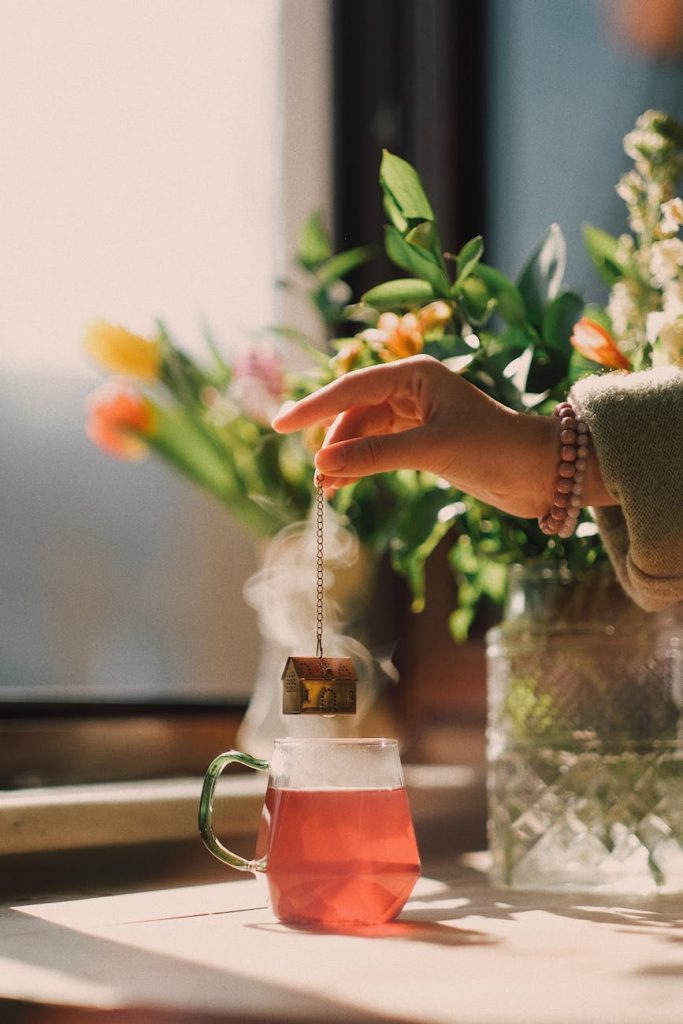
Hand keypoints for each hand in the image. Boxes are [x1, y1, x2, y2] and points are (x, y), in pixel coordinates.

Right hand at [273, 355, 559, 518]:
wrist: (541, 473)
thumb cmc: (495, 449)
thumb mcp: (432, 450)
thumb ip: (376, 455)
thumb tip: (323, 465)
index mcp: (415, 373)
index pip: (351, 388)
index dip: (313, 407)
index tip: (279, 424)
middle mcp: (411, 388)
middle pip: (352, 411)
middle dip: (332, 442)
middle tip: (317, 477)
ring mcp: (415, 414)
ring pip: (362, 432)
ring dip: (344, 458)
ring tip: (329, 490)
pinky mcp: (420, 439)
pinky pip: (376, 447)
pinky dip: (359, 465)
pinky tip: (344, 485)